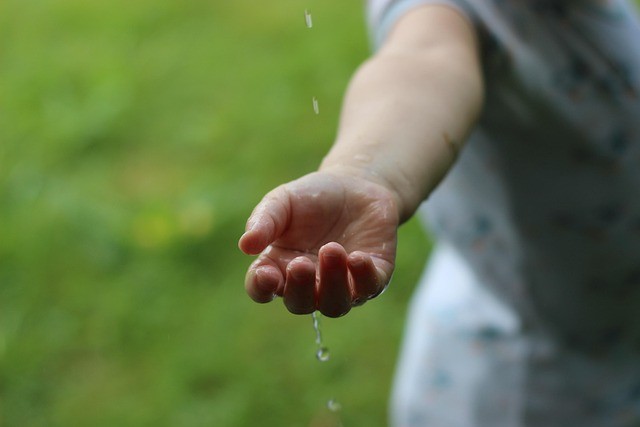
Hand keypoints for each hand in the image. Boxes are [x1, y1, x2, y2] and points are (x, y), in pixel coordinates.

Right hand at [238, 171, 398, 317]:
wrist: (357, 185)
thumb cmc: (312, 197)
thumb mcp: (283, 201)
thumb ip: (264, 221)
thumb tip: (245, 245)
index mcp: (278, 267)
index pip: (262, 289)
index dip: (261, 287)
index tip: (265, 273)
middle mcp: (309, 284)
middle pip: (299, 303)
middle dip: (300, 288)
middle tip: (301, 263)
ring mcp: (342, 286)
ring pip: (334, 304)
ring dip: (332, 282)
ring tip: (332, 250)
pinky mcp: (373, 278)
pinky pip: (368, 288)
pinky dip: (363, 277)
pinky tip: (357, 258)